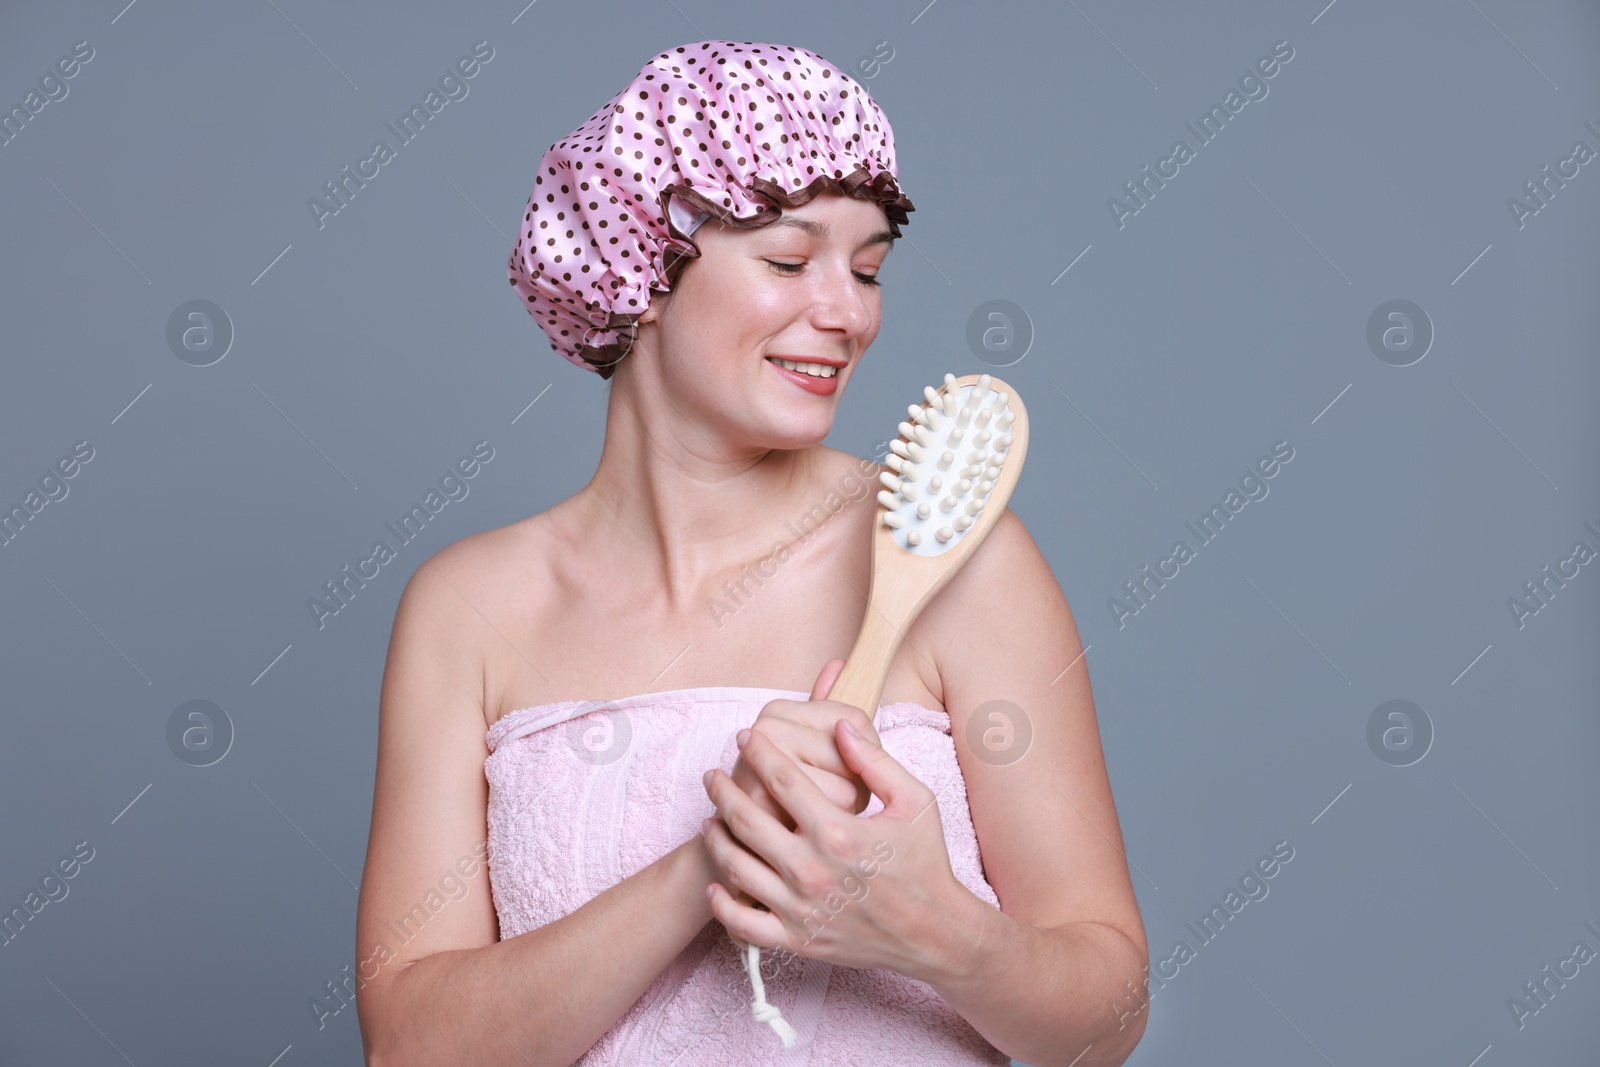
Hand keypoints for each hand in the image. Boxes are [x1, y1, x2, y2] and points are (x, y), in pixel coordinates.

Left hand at [701, 705, 975, 979]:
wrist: (934, 932)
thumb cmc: (925, 861)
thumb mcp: (915, 801)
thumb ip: (875, 761)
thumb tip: (840, 727)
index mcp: (839, 831)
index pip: (783, 779)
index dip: (759, 752)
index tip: (746, 737)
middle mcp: (813, 870)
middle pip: (748, 819)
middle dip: (723, 790)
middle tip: (713, 775)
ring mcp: (801, 908)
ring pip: (737, 866)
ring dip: (716, 838)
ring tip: (710, 819)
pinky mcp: (797, 939)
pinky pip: (743, 922)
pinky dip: (723, 902)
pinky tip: (717, 882)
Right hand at [730, 658, 876, 825]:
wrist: (744, 852)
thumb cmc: (786, 795)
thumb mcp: (808, 745)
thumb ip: (825, 707)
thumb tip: (839, 664)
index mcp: (778, 709)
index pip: (853, 719)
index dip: (862, 750)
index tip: (843, 765)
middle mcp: (764, 728)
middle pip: (851, 755)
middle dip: (856, 784)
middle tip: (835, 797)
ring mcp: (759, 765)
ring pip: (846, 791)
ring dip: (844, 812)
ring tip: (821, 816)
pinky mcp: (760, 809)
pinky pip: (826, 821)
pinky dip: (826, 833)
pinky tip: (807, 832)